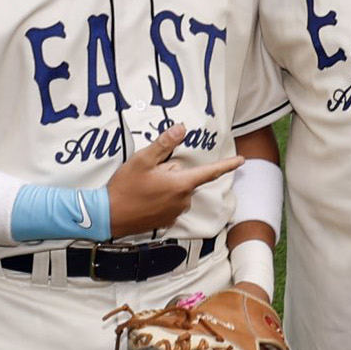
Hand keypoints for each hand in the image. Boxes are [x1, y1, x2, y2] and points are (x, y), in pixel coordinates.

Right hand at [107, 124, 243, 237]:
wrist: (109, 216)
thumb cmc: (125, 187)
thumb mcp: (142, 159)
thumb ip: (165, 144)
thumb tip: (182, 128)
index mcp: (181, 184)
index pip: (210, 172)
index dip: (227, 165)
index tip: (241, 160)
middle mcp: (183, 200)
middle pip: (185, 178)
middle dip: (172, 172)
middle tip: (149, 173)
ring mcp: (175, 213)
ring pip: (177, 191)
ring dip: (166, 185)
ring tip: (144, 186)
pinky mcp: (166, 221)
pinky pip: (170, 203)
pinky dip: (160, 197)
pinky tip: (144, 198)